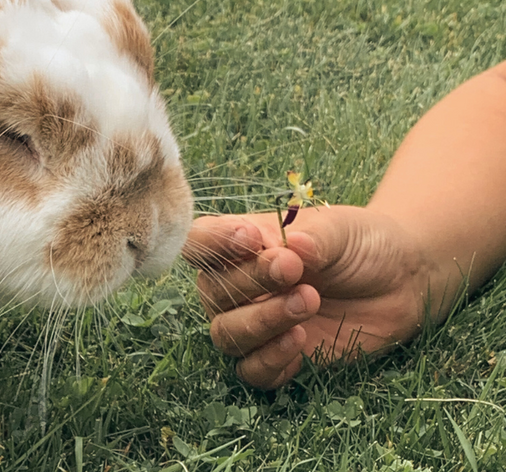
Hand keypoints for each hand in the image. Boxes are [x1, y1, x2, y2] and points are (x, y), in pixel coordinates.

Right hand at [183, 205, 435, 388]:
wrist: (401, 280)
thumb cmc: (360, 244)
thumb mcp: (340, 228)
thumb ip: (313, 237)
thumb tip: (290, 248)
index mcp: (240, 244)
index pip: (199, 243)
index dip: (213, 243)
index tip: (251, 238)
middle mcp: (236, 286)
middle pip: (213, 292)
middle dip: (250, 281)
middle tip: (293, 268)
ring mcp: (254, 323)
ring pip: (227, 334)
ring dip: (261, 321)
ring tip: (307, 301)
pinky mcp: (278, 358)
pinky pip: (253, 371)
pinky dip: (271, 360)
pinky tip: (300, 342)